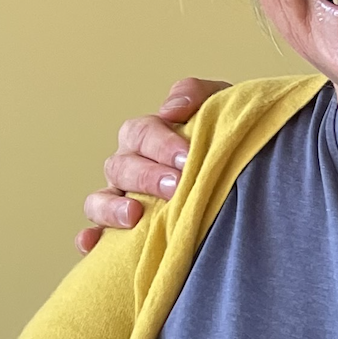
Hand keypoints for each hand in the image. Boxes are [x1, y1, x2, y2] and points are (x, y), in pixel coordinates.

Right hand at [75, 77, 228, 252]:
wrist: (248, 169)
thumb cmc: (227, 137)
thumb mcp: (221, 106)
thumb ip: (198, 94)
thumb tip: (172, 109)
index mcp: (149, 136)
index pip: (141, 133)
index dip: (161, 144)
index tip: (187, 157)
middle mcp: (130, 166)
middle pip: (121, 166)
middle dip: (147, 176)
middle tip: (176, 185)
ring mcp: (121, 199)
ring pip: (98, 200)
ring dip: (112, 207)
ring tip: (135, 215)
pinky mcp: (120, 230)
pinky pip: (94, 236)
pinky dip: (89, 239)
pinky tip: (93, 244)